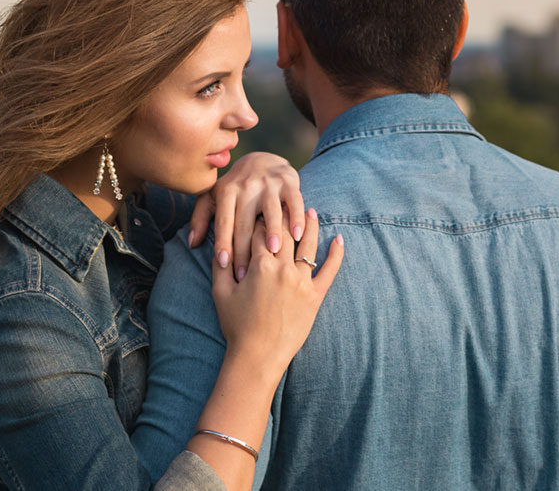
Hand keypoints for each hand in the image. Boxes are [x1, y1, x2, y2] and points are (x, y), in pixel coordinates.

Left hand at [188, 151, 304, 280]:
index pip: (224, 220)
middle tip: (246, 274)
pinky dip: (296, 217)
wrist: (261, 159)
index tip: (223, 264)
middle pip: (245, 221)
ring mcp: (269, 183)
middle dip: (244, 249)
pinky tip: (297, 235)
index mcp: (226, 191)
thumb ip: (200, 218)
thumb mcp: (213, 197)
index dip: (223, 242)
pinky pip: (294, 201)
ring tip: (273, 251)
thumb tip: (191, 243)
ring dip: (272, 230)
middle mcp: (246, 186)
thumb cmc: (235, 188)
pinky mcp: (288, 182)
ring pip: (270, 210)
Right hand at [212, 209, 343, 373]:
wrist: (257, 356)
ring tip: (312, 211)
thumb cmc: (236, 326)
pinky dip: (336, 254)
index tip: (260, 209)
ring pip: (308, 246)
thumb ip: (220, 266)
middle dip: (284, 216)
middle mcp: (283, 269)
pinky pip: (329, 271)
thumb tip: (219, 244)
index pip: (260, 233)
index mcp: (260, 265)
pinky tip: (339, 239)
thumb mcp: (221, 292)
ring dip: (311, 226)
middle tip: (286, 201)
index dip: (259, 220)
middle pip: (285, 234)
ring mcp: (302, 282)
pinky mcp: (315, 296)